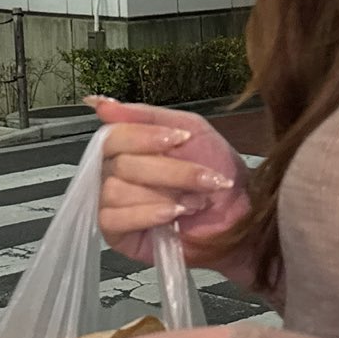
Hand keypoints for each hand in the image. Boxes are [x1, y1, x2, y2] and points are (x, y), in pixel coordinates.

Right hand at [86, 96, 247, 263]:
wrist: (238, 212)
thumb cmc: (216, 169)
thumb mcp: (190, 128)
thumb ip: (145, 116)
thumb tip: (100, 103)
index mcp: (127, 146)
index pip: (112, 136)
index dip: (144, 137)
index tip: (180, 139)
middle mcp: (113, 173)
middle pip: (121, 164)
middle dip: (170, 172)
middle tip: (202, 179)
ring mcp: (110, 204)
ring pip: (117, 191)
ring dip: (164, 196)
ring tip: (192, 202)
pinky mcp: (115, 234)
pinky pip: (112, 219)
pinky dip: (147, 214)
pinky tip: (172, 216)